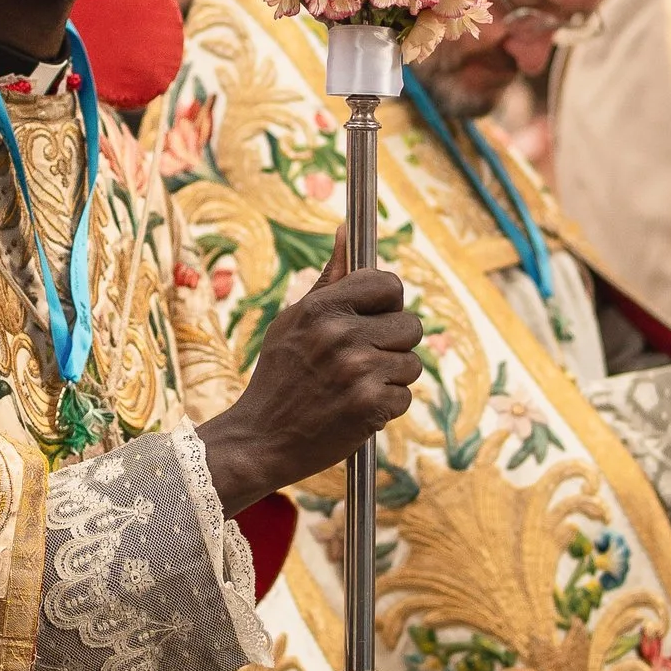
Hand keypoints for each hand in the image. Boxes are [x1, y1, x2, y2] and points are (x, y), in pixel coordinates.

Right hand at [199, 255, 423, 511]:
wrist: (259, 439)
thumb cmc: (279, 376)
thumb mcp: (293, 321)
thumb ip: (329, 280)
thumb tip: (346, 231)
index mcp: (322, 308)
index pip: (389, 285)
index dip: (388, 303)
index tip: (375, 319)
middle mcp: (341, 334)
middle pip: (411, 326)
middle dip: (392, 345)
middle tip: (362, 361)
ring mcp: (358, 371)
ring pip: (411, 364)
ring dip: (389, 379)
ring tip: (353, 388)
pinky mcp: (370, 406)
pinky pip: (404, 397)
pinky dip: (385, 407)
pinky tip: (354, 410)